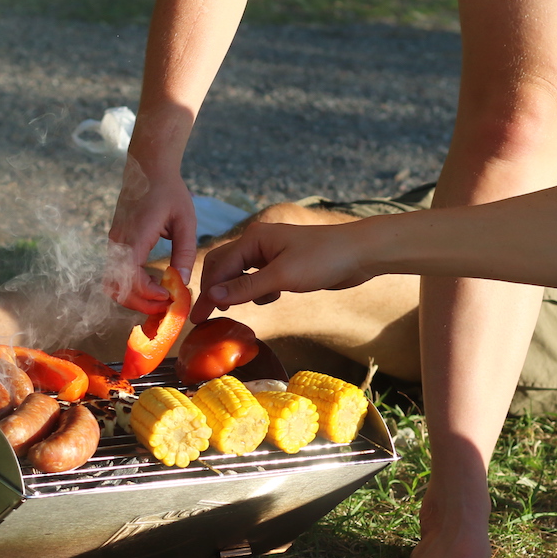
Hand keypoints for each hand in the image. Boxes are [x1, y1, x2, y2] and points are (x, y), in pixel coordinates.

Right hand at [106, 160, 195, 315]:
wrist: (148, 167)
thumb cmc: (170, 191)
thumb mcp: (186, 221)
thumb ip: (185, 253)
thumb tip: (181, 283)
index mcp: (135, 236)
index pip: (131, 278)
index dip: (148, 294)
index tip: (168, 296)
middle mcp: (118, 242)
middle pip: (117, 288)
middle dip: (141, 303)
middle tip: (165, 306)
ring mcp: (113, 243)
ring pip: (113, 284)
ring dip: (133, 297)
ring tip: (159, 298)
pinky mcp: (115, 243)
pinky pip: (116, 273)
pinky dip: (131, 286)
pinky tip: (153, 285)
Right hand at [192, 219, 371, 322]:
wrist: (359, 253)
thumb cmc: (323, 259)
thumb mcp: (282, 276)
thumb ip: (247, 287)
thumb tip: (214, 295)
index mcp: (253, 239)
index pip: (219, 267)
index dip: (207, 293)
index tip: (197, 318)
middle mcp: (258, 243)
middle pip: (224, 268)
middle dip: (216, 291)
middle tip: (208, 318)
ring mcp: (271, 253)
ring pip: (241, 274)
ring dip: (238, 292)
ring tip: (235, 309)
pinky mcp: (284, 265)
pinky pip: (259, 279)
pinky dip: (259, 291)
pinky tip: (272, 298)